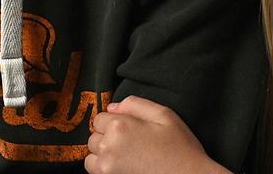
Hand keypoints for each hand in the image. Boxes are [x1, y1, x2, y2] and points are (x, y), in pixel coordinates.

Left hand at [84, 96, 228, 173]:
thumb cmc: (180, 149)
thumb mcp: (164, 115)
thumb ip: (135, 104)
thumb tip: (112, 107)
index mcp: (119, 127)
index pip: (100, 118)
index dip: (114, 121)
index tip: (128, 128)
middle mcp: (108, 147)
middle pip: (93, 137)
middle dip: (107, 137)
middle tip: (130, 142)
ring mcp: (107, 169)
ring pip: (91, 157)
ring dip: (102, 154)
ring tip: (125, 156)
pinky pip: (95, 173)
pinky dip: (104, 169)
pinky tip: (123, 167)